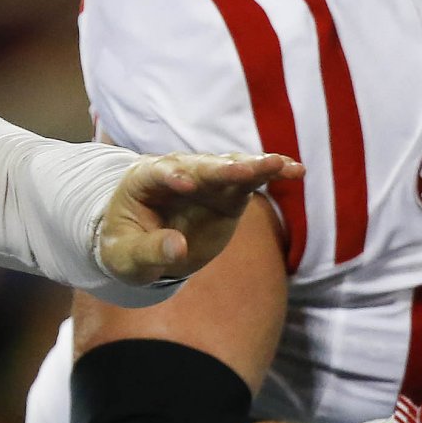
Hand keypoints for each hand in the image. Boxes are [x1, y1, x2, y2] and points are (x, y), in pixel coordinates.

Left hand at [97, 151, 304, 284]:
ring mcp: (205, 181)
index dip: (172, 176)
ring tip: (278, 165)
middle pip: (200, 166)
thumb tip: (179, 249)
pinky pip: (252, 180)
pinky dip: (272, 173)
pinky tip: (295, 170)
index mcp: (143, 180)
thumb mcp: (126, 258)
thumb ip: (149, 251)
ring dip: (254, 165)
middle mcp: (177, 172)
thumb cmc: (126, 249)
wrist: (143, 250)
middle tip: (242, 170)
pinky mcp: (228, 194)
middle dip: (221, 168)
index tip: (186, 185)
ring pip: (231, 167)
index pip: (158, 173)